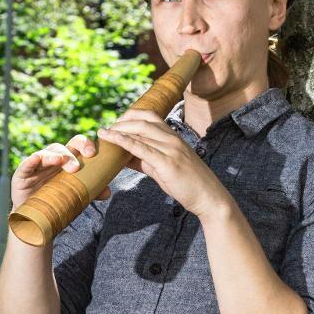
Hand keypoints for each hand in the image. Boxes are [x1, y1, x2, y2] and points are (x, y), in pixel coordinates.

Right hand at [11, 135, 110, 211]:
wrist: (34, 215)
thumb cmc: (56, 199)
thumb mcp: (75, 195)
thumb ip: (91, 191)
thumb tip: (108, 192)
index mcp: (66, 161)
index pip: (77, 146)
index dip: (85, 144)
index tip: (93, 152)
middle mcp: (52, 160)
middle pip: (64, 146)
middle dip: (75, 148)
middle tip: (83, 159)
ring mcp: (37, 166)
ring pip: (46, 153)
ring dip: (54, 155)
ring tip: (61, 160)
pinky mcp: (22, 174)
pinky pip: (26, 165)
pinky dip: (31, 161)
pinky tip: (35, 160)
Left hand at [97, 108, 229, 218]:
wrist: (209, 197)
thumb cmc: (188, 184)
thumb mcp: (165, 168)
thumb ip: (146, 160)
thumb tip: (126, 156)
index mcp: (174, 137)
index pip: (150, 116)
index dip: (130, 116)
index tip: (116, 123)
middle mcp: (172, 139)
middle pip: (142, 121)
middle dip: (121, 122)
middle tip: (106, 129)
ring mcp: (171, 149)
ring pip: (141, 131)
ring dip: (119, 130)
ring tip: (104, 134)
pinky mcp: (167, 163)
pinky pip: (142, 148)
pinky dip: (124, 142)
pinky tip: (112, 140)